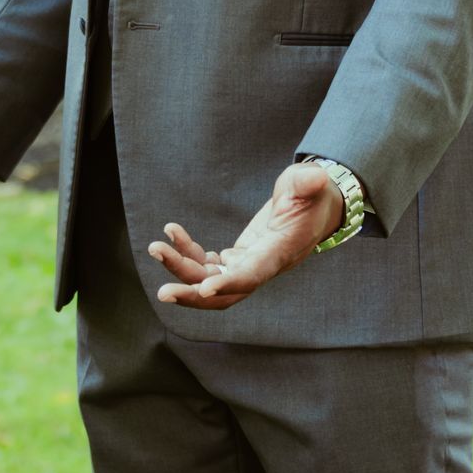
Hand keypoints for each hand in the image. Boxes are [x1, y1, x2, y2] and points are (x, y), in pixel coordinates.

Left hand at [149, 161, 341, 311]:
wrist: (316, 209)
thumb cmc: (312, 195)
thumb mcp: (310, 184)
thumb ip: (308, 183)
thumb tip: (316, 178)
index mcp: (279, 252)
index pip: (253, 274)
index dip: (228, 283)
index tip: (203, 288)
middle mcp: (262, 266)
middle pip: (226, 293)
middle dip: (193, 294)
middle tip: (163, 292)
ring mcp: (249, 265)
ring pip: (210, 280)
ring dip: (181, 270)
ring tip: (155, 247)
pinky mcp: (239, 258)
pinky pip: (208, 264)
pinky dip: (188, 253)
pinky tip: (172, 233)